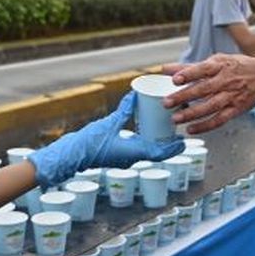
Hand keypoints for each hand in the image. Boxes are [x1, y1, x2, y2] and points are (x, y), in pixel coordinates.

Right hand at [28, 93, 185, 188]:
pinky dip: (145, 144)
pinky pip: (137, 152)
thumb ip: (123, 109)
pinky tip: (145, 134)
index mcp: (133, 153)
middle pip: (156, 153)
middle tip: (177, 131)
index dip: (174, 148)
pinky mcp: (118, 158)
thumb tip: (135, 95)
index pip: (160, 153)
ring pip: (147, 153)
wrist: (71, 156)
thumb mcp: (109, 123)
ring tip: (164, 130)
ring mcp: (124, 160)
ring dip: (157, 144)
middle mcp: (131, 159)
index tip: (184, 141)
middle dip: (168, 144)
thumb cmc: (89, 142)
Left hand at [163, 54, 254, 133]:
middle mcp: (225, 81)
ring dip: (192, 114)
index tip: (175, 79)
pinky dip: (205, 126)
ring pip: (210, 107)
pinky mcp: (235, 109)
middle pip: (203, 89)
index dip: (189, 74)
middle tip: (167, 102)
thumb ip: (190, 67)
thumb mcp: (216, 61)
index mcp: (220, 66)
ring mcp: (231, 96)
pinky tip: (191, 129)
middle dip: (184, 96)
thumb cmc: (236, 67)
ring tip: (176, 118)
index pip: (203, 69)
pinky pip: (219, 119)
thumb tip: (165, 69)